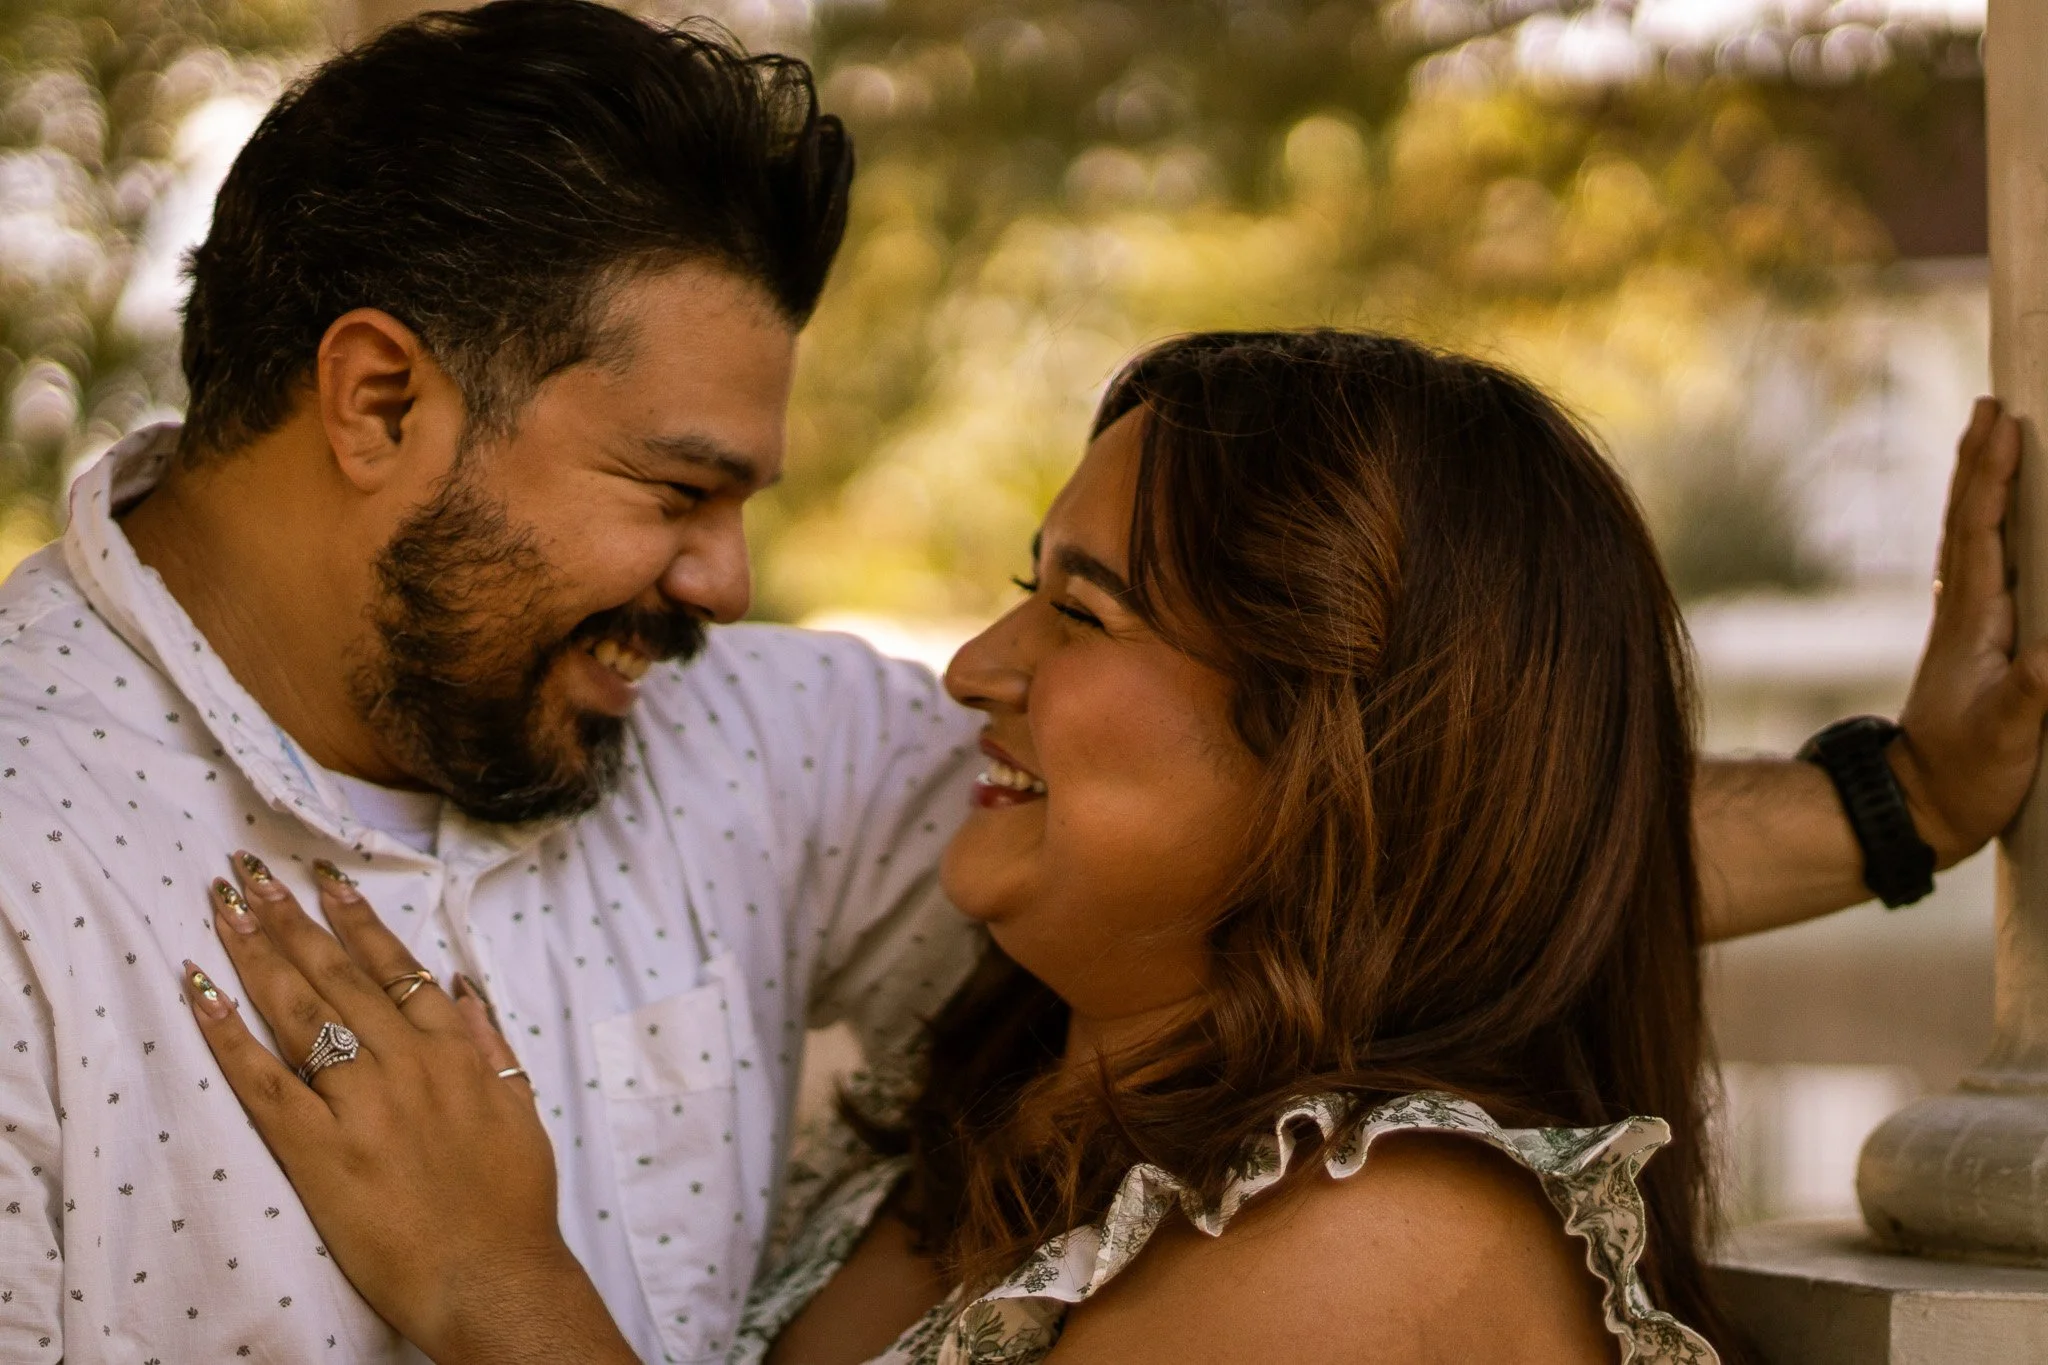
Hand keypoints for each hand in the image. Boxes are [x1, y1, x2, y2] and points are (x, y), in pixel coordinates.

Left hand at [181, 852, 635, 1364]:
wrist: (492, 1277)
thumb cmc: (511, 1201)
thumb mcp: (518, 1107)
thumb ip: (487, 1041)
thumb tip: (458, 986)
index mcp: (451, 1051)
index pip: (394, 967)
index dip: (356, 919)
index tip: (326, 878)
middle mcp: (405, 1063)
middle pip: (336, 975)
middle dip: (290, 918)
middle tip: (250, 873)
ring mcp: (361, 1104)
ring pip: (299, 1012)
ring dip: (257, 954)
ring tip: (225, 909)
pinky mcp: (320, 1151)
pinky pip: (265, 1082)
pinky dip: (230, 1035)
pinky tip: (202, 993)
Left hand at [1894, 399, 2047, 865]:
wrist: (1919, 808)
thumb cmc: (1964, 777)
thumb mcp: (2006, 739)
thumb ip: (2033, 694)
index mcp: (1973, 624)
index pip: (1981, 534)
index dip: (1991, 479)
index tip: (2002, 426)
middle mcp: (1964, 613)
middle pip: (1970, 521)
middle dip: (1981, 462)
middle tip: (1990, 404)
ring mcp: (1967, 626)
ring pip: (1974, 538)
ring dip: (1982, 486)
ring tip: (1991, 439)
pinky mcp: (1975, 643)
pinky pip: (1984, 567)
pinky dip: (1991, 527)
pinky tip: (1998, 517)